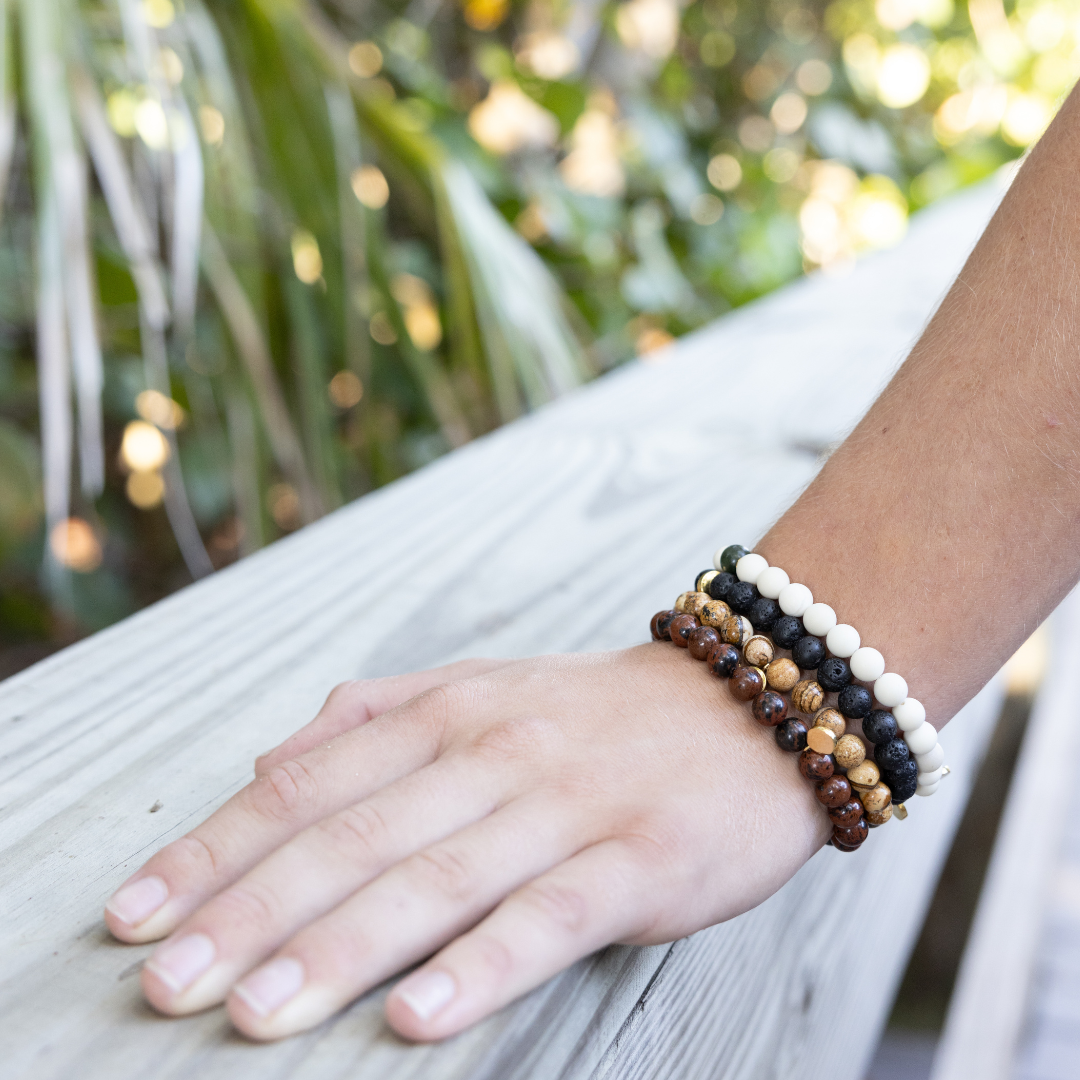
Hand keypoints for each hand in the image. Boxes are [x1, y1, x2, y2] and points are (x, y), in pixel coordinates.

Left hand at [104, 645, 827, 1041]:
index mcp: (446, 712)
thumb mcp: (482, 685)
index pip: (306, 785)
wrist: (754, 703)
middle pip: (352, 835)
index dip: (214, 850)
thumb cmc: (600, 713)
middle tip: (162, 983)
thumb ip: (374, 715)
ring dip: (340, 947)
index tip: (132, 914)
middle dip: (247, 912)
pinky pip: (551, 914)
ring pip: (437, 877)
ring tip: (256, 1013)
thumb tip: (268, 763)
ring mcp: (566, 803)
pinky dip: (483, 964)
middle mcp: (493, 751)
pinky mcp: (638, 857)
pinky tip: (418, 1018)